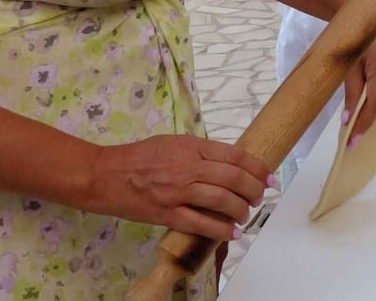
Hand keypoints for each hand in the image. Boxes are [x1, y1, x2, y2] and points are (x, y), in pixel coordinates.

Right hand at [87, 134, 271, 240]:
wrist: (106, 175)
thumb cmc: (140, 157)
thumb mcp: (174, 143)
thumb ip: (200, 151)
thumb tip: (229, 162)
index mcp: (192, 146)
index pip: (235, 155)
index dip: (257, 167)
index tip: (269, 176)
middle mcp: (188, 167)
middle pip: (233, 178)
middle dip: (254, 189)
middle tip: (260, 196)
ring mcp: (177, 191)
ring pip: (221, 200)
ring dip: (241, 210)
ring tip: (247, 214)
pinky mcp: (166, 213)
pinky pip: (200, 223)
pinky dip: (221, 230)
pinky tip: (233, 233)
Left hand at [342, 27, 375, 136]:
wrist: (373, 19)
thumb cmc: (357, 39)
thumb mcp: (350, 67)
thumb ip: (351, 94)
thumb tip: (348, 120)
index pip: (374, 105)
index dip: (362, 125)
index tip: (352, 143)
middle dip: (364, 118)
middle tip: (349, 135)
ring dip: (370, 104)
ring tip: (354, 115)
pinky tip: (366, 97)